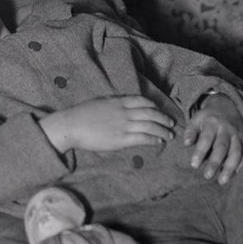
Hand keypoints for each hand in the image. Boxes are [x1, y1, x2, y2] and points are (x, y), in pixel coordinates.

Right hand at [39, 96, 173, 152]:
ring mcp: (124, 125)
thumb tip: (120, 105)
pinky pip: (143, 138)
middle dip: (164, 119)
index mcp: (119, 101)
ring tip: (169, 135)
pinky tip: (159, 142)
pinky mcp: (121, 139)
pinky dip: (154, 139)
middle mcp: (124, 112)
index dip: (155, 106)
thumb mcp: (99, 102)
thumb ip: (112, 104)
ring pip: (151, 126)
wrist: (71, 125)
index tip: (159, 111)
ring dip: (163, 131)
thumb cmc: (80, 115)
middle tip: (171, 124)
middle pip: (151, 113)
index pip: (143, 101)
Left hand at [180, 94, 242, 183]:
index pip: (206, 138)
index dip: (200, 152)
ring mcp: (238, 135)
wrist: (228, 105)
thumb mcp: (196, 119)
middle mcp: (227, 129)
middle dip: (215, 162)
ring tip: (222, 181)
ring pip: (237, 152)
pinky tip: (235, 175)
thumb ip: (191, 131)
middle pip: (222, 147)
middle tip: (207, 176)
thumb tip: (187, 143)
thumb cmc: (208, 118)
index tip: (194, 165)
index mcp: (212, 123)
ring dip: (230, 167)